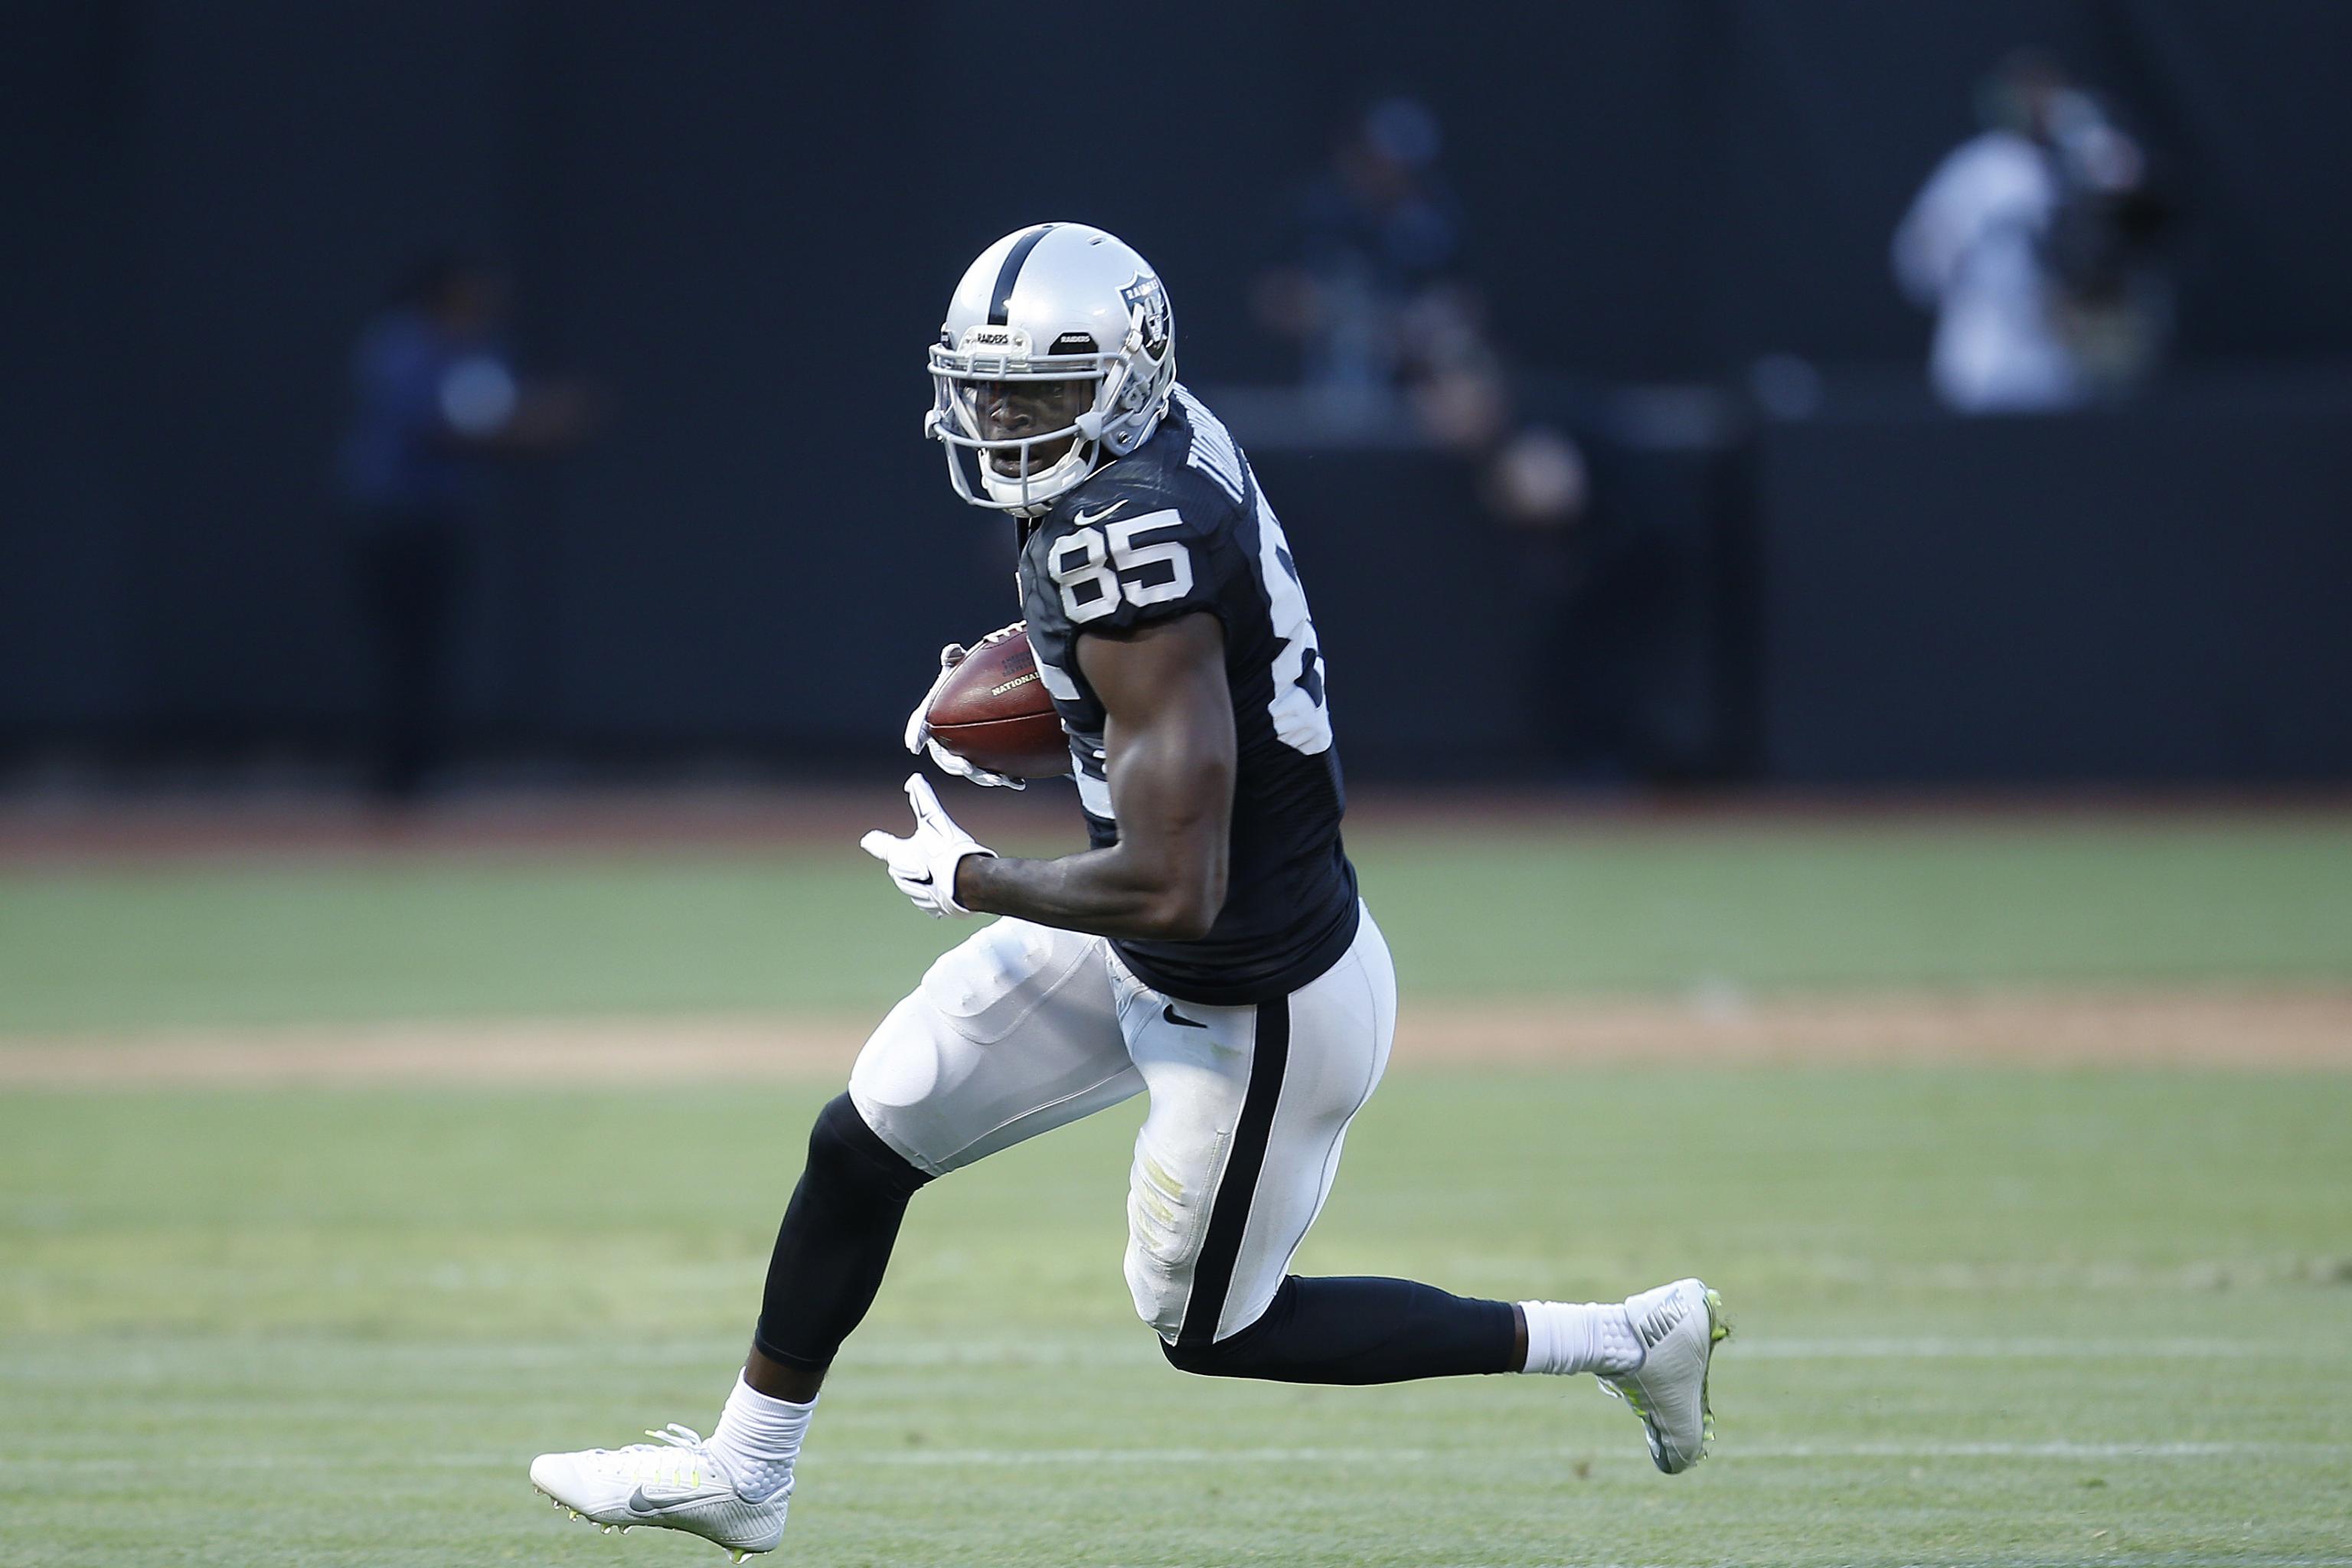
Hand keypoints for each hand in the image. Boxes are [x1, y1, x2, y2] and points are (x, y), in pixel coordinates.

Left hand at [860, 775, 996, 917]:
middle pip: (901, 866)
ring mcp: (916, 895)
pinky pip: (931, 898)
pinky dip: (937, 891)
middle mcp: (901, 878)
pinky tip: (950, 884)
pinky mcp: (932, 908)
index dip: (876, 840)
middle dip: (913, 860)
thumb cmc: (948, 851)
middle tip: (932, 852)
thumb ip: (923, 799)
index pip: (880, 846)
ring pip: (916, 883)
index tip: (869, 839)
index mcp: (897, 856)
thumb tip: (914, 780)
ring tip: (944, 868)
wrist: (969, 882)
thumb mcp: (935, 819)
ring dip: (926, 876)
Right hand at [904, 632, 1026, 789]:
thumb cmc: (965, 683)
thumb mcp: (959, 669)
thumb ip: (954, 660)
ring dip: (983, 777)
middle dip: (956, 765)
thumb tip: (952, 650)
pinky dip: (1006, 778)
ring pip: (971, 770)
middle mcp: (947, 742)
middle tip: (966, 766)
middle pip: (946, 757)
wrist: (989, 698)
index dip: (916, 733)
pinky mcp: (986, 762)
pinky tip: (1018, 783)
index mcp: (934, 720)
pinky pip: (994, 772)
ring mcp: (967, 754)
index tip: (915, 745)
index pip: (920, 725)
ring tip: (998, 779)